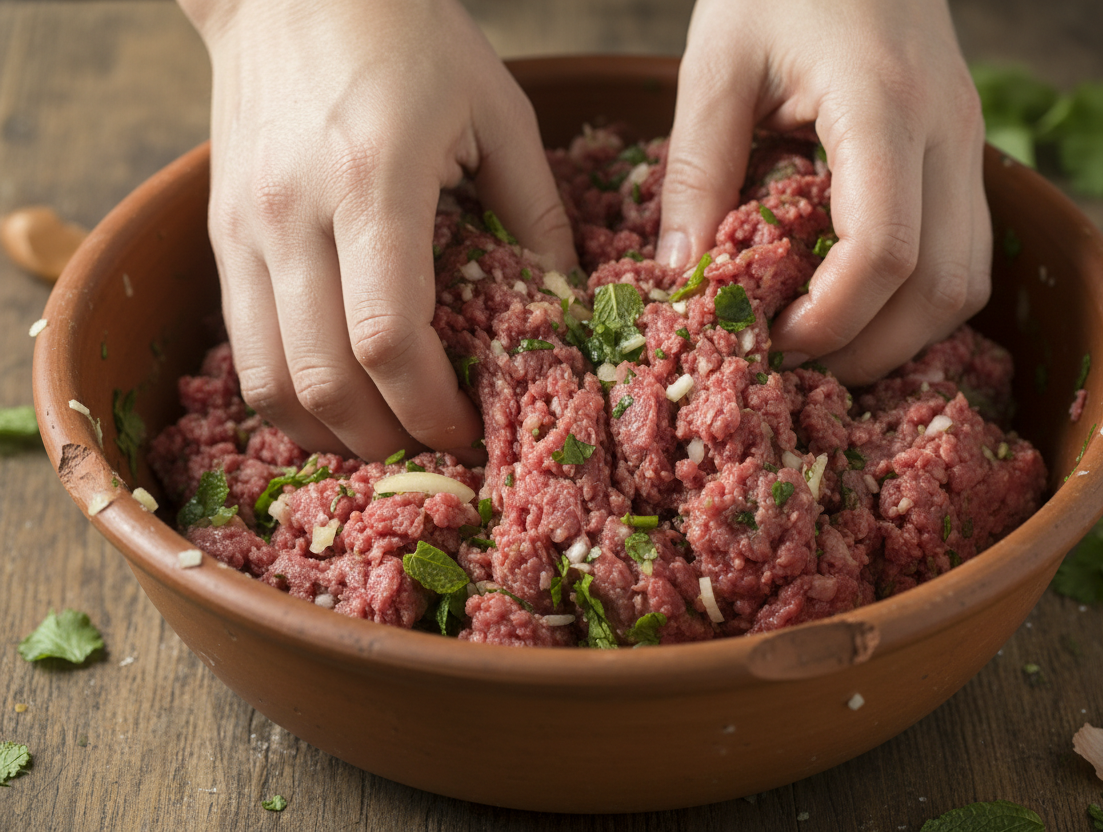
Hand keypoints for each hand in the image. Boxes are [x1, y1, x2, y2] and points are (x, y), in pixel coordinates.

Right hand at [178, 0, 575, 459]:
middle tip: (439, 445)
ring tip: (388, 434)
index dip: (432, 406)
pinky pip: (242, 350)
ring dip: (331, 434)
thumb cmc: (406, 35)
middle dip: (388, 439)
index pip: (390, 339)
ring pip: (269, 382)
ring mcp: (243, 229)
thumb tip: (564, 303)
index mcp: (372, 181)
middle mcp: (292, 214)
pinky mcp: (219, 236)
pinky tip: (338, 398)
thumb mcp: (498, 109)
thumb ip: (536, 212)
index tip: (471, 426)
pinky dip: (289, 397)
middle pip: (325, 381)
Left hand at [658, 0, 990, 383]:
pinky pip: (966, 256)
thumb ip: (697, 170)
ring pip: (968, 283)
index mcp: (883, 105)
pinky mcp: (967, 154)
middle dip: (869, 350)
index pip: (884, 249)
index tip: (771, 340)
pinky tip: (858, 303)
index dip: (830, 320)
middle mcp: (948, 131)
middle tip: (794, 362)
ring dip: (902, 336)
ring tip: (824, 344)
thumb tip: (682, 276)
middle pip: (943, 288)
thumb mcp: (716, 64)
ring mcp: (971, 144)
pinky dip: (917, 302)